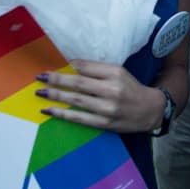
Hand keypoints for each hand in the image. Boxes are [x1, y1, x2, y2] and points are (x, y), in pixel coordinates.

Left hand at [36, 60, 164, 132]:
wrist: (149, 111)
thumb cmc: (130, 88)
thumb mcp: (118, 72)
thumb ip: (96, 69)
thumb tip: (71, 65)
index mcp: (115, 73)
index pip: (87, 68)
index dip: (68, 66)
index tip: (51, 65)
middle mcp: (112, 90)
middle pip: (79, 83)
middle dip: (57, 80)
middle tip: (40, 77)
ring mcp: (108, 108)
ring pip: (76, 101)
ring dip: (56, 96)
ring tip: (40, 92)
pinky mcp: (104, 123)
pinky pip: (79, 118)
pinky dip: (62, 114)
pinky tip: (50, 110)